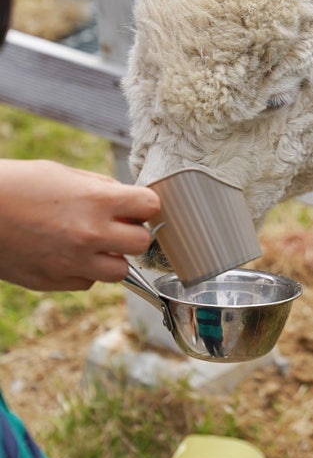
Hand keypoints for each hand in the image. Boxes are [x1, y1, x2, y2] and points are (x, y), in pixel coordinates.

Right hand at [0, 159, 160, 290]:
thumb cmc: (16, 185)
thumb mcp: (64, 174)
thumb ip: (101, 189)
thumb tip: (127, 201)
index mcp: (96, 201)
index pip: (151, 206)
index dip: (146, 205)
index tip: (137, 205)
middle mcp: (89, 234)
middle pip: (142, 243)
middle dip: (133, 233)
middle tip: (116, 226)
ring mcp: (71, 262)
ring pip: (120, 271)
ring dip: (113, 258)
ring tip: (92, 244)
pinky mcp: (52, 281)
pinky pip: (87, 283)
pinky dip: (85, 271)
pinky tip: (67, 254)